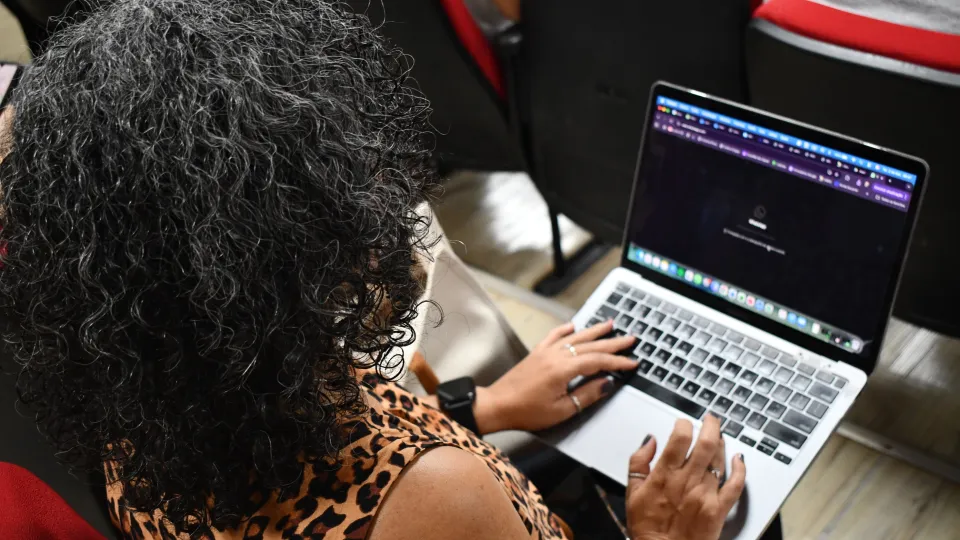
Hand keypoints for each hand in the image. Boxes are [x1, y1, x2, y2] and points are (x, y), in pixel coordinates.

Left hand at [474, 320, 637, 433]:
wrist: (497, 405)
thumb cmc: (527, 412)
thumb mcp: (561, 410)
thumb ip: (586, 395)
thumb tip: (607, 383)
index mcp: (563, 370)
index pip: (598, 361)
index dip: (617, 362)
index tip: (633, 362)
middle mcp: (555, 355)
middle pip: (590, 346)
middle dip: (612, 343)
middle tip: (630, 339)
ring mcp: (545, 352)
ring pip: (574, 337)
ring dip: (593, 331)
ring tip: (609, 324)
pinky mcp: (536, 353)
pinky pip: (554, 336)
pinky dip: (565, 330)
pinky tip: (573, 325)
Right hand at [625, 417, 745, 539]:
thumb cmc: (648, 529)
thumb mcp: (632, 494)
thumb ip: (638, 463)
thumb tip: (649, 441)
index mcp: (665, 475)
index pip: (680, 438)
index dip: (683, 424)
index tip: (682, 423)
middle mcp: (688, 481)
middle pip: (706, 443)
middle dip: (710, 425)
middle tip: (710, 419)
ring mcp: (706, 494)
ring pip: (720, 459)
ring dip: (721, 442)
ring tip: (719, 435)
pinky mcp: (720, 508)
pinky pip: (736, 484)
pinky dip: (740, 468)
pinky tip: (739, 459)